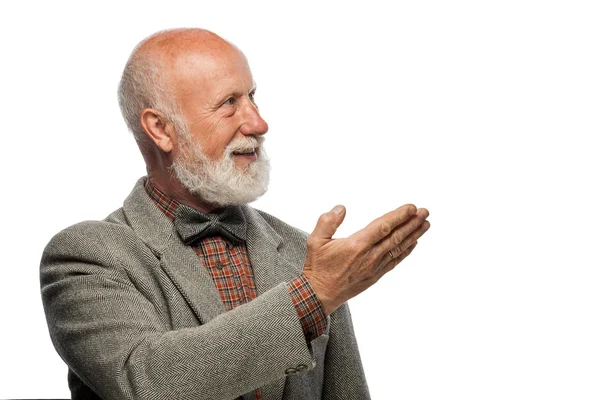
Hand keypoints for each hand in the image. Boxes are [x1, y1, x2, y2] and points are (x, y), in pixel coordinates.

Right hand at [303, 204, 429, 314]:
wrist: (319, 295)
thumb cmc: (317, 267)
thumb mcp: (315, 241)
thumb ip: (328, 222)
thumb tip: (341, 208)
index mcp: (357, 245)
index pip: (383, 226)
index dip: (399, 216)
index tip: (411, 207)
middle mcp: (370, 256)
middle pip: (396, 236)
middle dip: (412, 223)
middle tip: (425, 212)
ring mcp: (374, 267)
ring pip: (398, 248)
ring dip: (413, 235)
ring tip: (425, 224)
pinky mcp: (375, 275)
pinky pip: (394, 261)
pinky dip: (405, 251)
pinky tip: (413, 243)